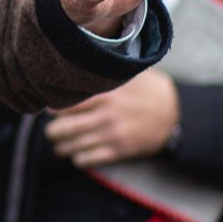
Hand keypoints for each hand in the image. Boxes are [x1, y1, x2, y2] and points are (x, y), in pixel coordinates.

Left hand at [46, 70, 179, 167]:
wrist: (175, 112)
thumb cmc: (147, 89)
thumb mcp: (127, 75)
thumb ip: (103, 74)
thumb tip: (77, 62)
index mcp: (106, 95)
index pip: (69, 103)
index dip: (54, 108)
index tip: (47, 110)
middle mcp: (106, 116)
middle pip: (67, 128)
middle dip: (53, 132)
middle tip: (50, 131)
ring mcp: (113, 135)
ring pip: (76, 145)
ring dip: (63, 147)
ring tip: (59, 144)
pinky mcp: (121, 150)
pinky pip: (92, 159)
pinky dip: (80, 159)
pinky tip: (76, 155)